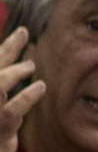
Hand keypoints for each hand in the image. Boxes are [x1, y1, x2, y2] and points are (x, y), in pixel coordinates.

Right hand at [0, 28, 45, 151]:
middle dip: (6, 49)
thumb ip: (9, 97)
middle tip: (24, 32)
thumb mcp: (3, 119)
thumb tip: (26, 74)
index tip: (20, 33)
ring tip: (31, 65)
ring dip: (14, 72)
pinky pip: (11, 111)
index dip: (4, 50)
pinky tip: (40, 87)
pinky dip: (26, 97)